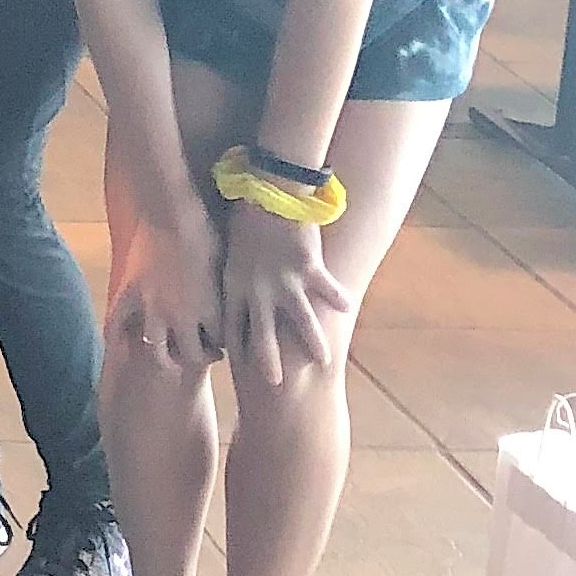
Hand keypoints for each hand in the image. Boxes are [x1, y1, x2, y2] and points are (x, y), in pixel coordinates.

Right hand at [111, 200, 223, 369]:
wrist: (170, 211)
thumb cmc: (204, 231)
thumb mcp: (222, 266)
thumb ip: (220, 292)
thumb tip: (228, 302)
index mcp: (210, 308)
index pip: (221, 341)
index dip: (222, 341)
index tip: (221, 337)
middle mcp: (182, 316)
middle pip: (192, 355)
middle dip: (199, 356)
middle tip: (201, 351)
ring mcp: (152, 308)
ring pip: (157, 350)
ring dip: (164, 357)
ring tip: (166, 354)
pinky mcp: (128, 296)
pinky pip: (117, 326)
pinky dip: (119, 340)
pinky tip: (123, 346)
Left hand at [221, 204, 352, 386]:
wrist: (266, 190)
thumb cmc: (243, 214)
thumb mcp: (227, 246)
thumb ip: (231, 269)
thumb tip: (228, 282)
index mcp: (235, 283)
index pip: (232, 323)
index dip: (235, 345)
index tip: (237, 365)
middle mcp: (259, 289)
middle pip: (263, 333)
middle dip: (269, 360)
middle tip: (274, 384)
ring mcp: (285, 281)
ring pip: (300, 320)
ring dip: (312, 342)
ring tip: (322, 362)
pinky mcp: (308, 267)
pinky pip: (326, 288)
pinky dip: (338, 297)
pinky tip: (348, 309)